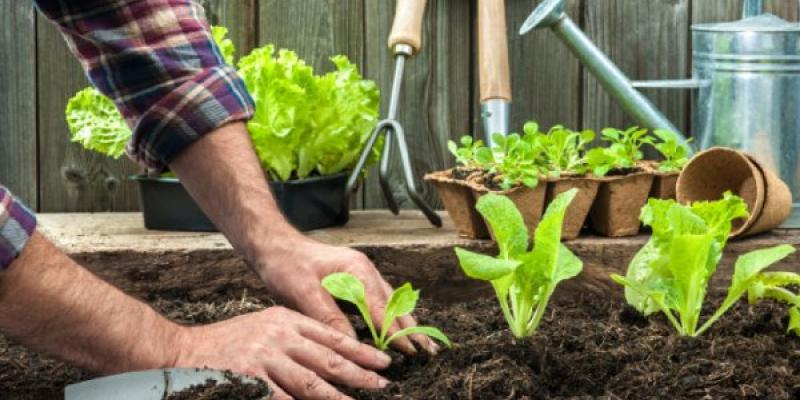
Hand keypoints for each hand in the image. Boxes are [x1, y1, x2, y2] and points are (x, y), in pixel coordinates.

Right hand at [174, 306, 390, 399]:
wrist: (183, 352)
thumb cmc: (227, 343)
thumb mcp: (264, 327)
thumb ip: (294, 337)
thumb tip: (329, 355)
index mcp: (284, 320)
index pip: (331, 335)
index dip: (360, 350)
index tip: (382, 361)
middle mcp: (278, 337)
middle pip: (327, 358)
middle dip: (359, 373)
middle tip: (383, 384)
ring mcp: (264, 359)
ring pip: (311, 383)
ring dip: (338, 397)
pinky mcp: (250, 381)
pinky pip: (283, 399)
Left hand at [255, 237, 437, 353]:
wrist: (274, 245)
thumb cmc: (287, 265)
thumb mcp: (304, 293)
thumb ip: (330, 318)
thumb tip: (351, 344)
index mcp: (357, 271)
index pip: (382, 308)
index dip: (396, 332)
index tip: (410, 351)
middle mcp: (365, 271)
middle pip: (394, 304)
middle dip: (412, 328)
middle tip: (429, 351)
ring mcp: (362, 274)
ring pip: (391, 302)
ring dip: (405, 323)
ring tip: (421, 344)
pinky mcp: (355, 280)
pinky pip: (380, 301)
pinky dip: (391, 317)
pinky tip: (398, 329)